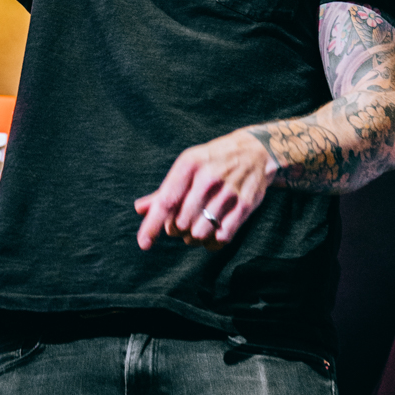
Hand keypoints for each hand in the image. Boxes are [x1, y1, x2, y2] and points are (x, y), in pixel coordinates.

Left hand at [134, 128, 276, 251]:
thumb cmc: (212, 161)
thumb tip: (139, 209)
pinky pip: (223, 237)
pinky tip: (212, 234)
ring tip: (196, 227)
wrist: (255, 151)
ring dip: (194, 236)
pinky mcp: (246, 204)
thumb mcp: (187, 166)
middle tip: (180, 223)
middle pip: (181, 222)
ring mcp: (229, 190)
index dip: (152, 225)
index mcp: (189, 164)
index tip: (143, 244)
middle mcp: (208, 176)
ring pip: (200, 232)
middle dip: (176, 229)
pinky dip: (213, 242)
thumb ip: (164, 190)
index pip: (166, 201)